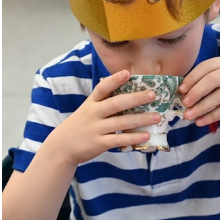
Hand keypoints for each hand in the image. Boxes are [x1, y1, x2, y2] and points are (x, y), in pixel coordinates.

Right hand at [41, 69, 164, 165]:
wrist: (62, 146)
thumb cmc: (81, 124)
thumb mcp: (88, 109)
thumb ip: (105, 102)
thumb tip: (131, 95)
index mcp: (91, 102)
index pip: (102, 88)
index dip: (114, 80)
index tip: (127, 73)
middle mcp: (93, 113)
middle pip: (116, 104)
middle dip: (135, 98)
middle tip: (152, 95)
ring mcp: (96, 129)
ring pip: (121, 122)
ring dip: (141, 119)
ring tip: (157, 117)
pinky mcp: (99, 143)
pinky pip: (119, 139)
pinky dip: (133, 137)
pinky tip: (146, 135)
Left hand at [179, 55, 219, 127]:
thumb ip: (207, 83)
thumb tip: (183, 93)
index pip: (207, 66)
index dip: (192, 77)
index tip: (181, 90)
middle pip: (212, 79)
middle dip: (196, 92)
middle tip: (184, 103)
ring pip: (218, 96)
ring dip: (201, 107)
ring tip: (188, 116)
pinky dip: (211, 116)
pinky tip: (200, 121)